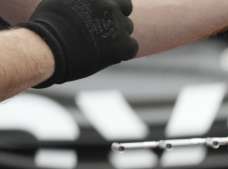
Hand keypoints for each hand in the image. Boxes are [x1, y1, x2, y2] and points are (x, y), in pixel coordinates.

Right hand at [19, 0, 137, 86]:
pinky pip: (132, 46)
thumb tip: (82, 5)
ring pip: (127, 28)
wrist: (47, 47)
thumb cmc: (47, 27)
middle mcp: (107, 3)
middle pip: (124, 10)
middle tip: (102, 32)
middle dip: (116, 19)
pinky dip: (123, 51)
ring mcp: (116, 22)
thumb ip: (79, 1)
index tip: (103, 15)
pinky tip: (106, 55)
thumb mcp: (60, 1)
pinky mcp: (123, 43)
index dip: (111, 6)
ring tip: (97, 45)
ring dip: (117, 36)